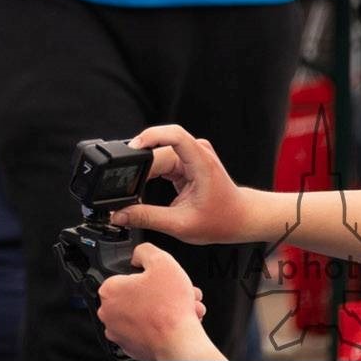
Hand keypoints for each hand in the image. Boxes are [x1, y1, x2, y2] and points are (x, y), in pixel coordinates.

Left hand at [97, 243, 217, 360]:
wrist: (181, 344)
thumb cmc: (171, 309)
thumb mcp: (162, 262)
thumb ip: (145, 250)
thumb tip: (139, 254)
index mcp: (109, 290)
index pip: (126, 275)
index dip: (148, 276)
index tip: (160, 280)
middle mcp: (108, 312)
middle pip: (137, 295)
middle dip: (160, 293)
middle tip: (176, 293)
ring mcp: (118, 331)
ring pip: (143, 313)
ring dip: (164, 308)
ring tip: (184, 307)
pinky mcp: (131, 346)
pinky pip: (145, 330)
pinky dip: (160, 326)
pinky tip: (176, 322)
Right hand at [111, 124, 254, 245]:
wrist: (241, 219)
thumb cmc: (222, 220)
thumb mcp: (181, 225)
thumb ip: (147, 218)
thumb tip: (119, 214)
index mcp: (201, 162)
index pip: (174, 135)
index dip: (151, 136)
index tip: (132, 148)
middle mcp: (196, 152)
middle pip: (157, 150)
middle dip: (139, 169)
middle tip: (126, 188)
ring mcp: (190, 155)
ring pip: (155, 156)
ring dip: (143, 172)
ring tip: (136, 192)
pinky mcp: (183, 161)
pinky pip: (158, 160)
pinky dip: (147, 173)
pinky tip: (143, 187)